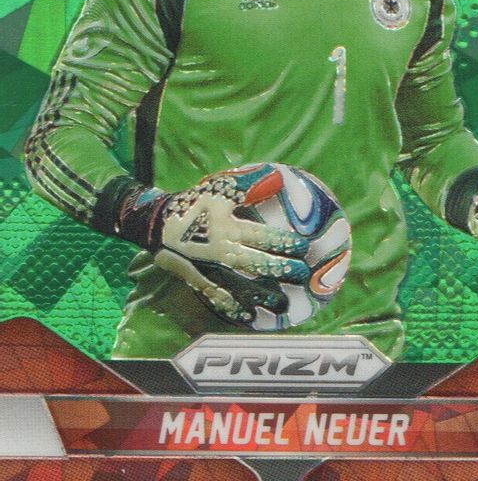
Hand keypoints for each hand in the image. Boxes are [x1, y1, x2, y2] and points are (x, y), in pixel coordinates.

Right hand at [154, 164, 309, 325]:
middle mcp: (222, 251)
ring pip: (242, 286)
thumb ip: (250, 185)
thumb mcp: (221, 189)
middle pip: (257, 263)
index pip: (263, 237)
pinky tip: (250, 316)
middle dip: (281, 270)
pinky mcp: (199, 281)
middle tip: (302, 274)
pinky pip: (219, 298)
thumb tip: (278, 176)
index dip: (284, 242)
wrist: (158, 224)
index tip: (303, 246)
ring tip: (284, 304)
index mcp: (228, 228)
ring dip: (263, 295)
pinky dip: (234, 307)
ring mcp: (211, 269)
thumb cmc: (194, 204)